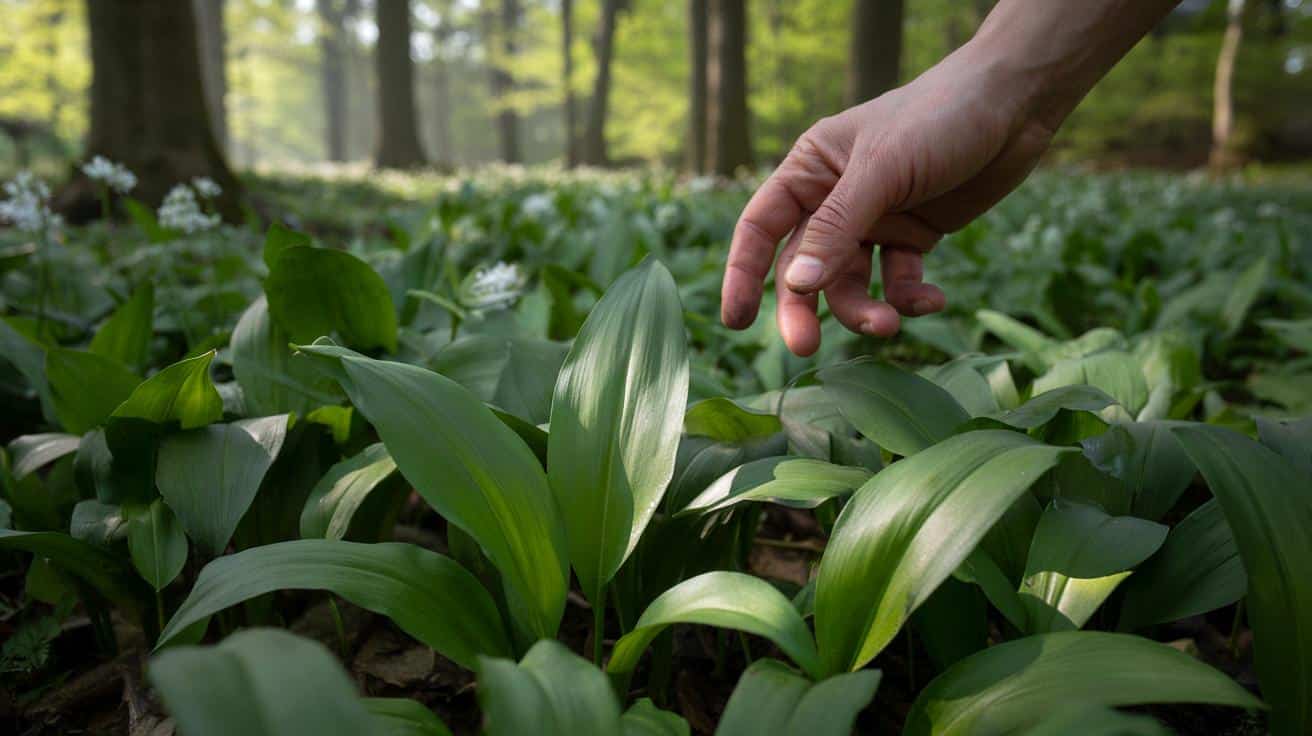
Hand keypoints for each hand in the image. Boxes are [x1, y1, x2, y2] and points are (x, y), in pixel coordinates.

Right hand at [720, 43, 1056, 356]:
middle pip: (802, 267)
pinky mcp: (914, 236)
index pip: (760, 228)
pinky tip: (934, 300)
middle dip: (806, 307)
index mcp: (810, 170)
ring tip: (889, 324)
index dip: (742, 274)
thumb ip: (837, 229)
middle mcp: (834, 198)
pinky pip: (898, 280)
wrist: (1015, 103)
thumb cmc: (939, 117)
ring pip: (850, 282)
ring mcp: (875, 220)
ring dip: (865, 309)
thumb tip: (795, 285)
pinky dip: (910, 297)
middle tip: (807, 348)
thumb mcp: (882, 170)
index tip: (736, 321)